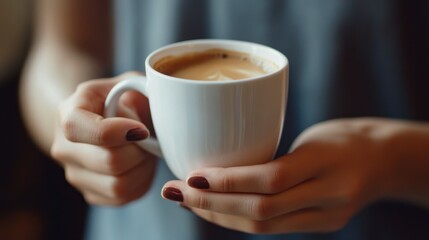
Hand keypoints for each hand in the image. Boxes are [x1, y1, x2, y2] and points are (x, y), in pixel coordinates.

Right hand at [51, 72, 157, 205]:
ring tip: (148, 151)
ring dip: (144, 169)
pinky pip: (124, 198)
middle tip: (151, 139)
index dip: (116, 132)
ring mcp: (75, 174)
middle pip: (109, 161)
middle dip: (141, 152)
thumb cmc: (120, 97)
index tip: (142, 129)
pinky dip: (142, 182)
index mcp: (68, 111)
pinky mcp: (90, 193)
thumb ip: (139, 91)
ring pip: (118, 185)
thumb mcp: (129, 83)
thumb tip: (146, 115)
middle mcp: (64, 147)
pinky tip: (142, 165)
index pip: (78, 128)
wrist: (102, 117)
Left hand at [161, 118, 393, 232]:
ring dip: (220, 217)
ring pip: (263, 228)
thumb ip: (273, 153)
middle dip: (212, 205)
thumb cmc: (343, 139)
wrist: (384, 161)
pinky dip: (239, 221)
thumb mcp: (312, 135)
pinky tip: (216, 210)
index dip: (227, 182)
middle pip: (261, 212)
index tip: (190, 176)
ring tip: (188, 203)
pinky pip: (272, 230)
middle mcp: (328, 196)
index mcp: (326, 162)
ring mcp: (327, 218)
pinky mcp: (321, 227)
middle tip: (175, 192)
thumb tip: (219, 165)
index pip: (271, 179)